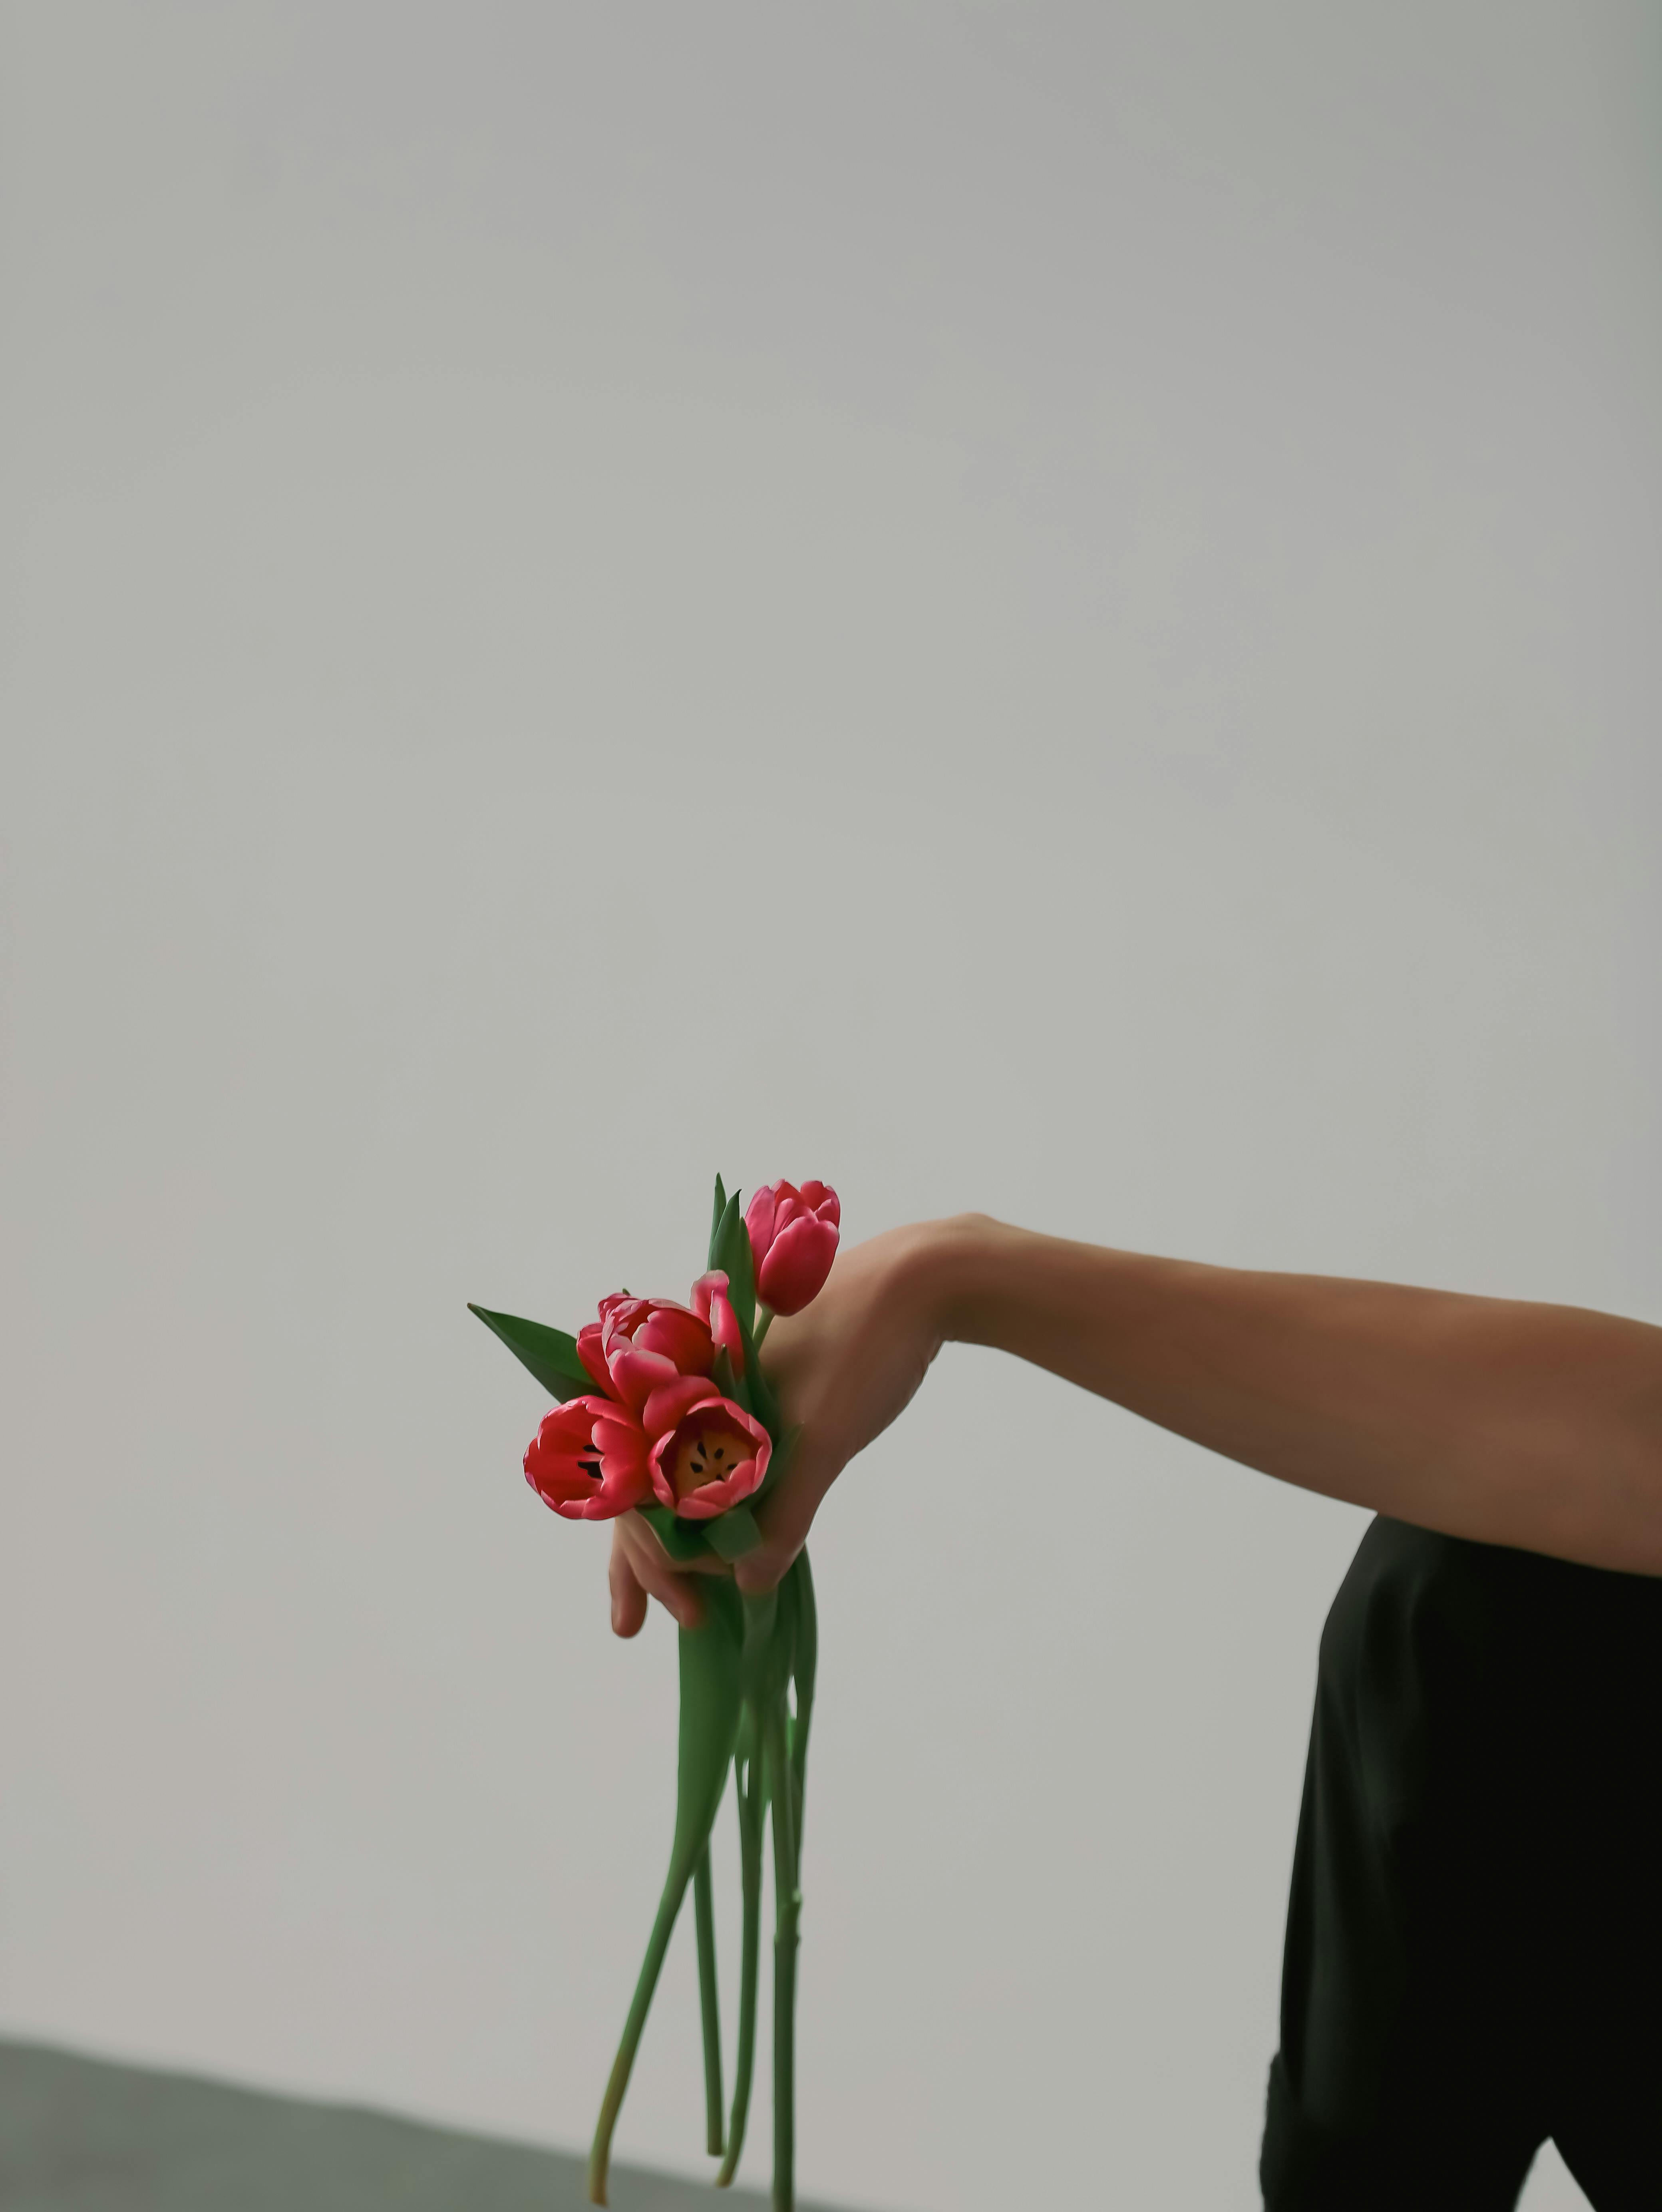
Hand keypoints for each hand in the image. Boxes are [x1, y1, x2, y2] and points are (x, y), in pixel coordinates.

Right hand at [607, 1219, 959, 1632]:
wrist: (923, 1276)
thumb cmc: (865, 1345)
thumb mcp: (824, 1438)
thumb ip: (785, 1513)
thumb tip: (747, 1583)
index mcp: (692, 1386)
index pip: (640, 1484)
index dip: (649, 1554)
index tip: (681, 1606)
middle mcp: (697, 1386)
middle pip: (645, 1483)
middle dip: (644, 1558)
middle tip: (639, 1625)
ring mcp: (729, 1390)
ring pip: (681, 1472)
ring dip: (676, 1537)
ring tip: (680, 1601)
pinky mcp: (768, 1392)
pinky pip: (722, 1458)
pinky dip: (717, 1505)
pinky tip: (726, 1542)